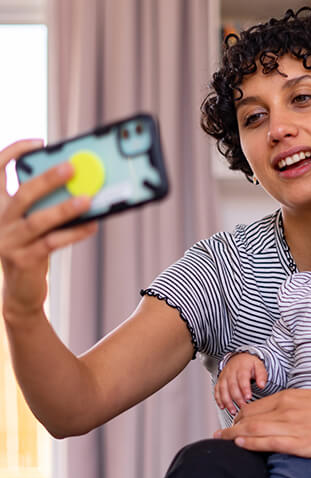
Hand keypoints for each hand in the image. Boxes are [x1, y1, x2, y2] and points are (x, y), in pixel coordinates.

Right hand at [0, 140, 96, 317]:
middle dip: (47, 178)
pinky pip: (53, 242)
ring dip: (65, 208)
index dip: (14, 152)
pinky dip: (75, 233)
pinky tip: (92, 226)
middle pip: (21, 194)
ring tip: (88, 199)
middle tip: (72, 168)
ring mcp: (9, 241)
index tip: (39, 142)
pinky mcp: (24, 259)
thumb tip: (80, 184)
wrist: (21, 291)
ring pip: (38, 220)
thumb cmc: (31, 249)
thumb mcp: (31, 224)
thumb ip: (44, 205)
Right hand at [214, 353, 266, 413]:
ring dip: (227, 401)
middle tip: (243, 406)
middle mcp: (231, 372)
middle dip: (237, 398)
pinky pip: (216, 390)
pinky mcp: (220, 381)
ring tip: (233, 411)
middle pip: (232, 386)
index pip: (242, 378)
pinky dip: (218, 399)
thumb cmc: (249, 364)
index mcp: (242, 367)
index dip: (244, 388)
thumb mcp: (258, 365)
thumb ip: (261, 375)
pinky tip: (222, 406)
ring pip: (223, 389)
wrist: (238, 358)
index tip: (248, 397)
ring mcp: (224, 377)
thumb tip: (262, 385)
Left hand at [214, 388, 310, 456]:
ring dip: (234, 435)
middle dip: (231, 426)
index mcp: (288, 396)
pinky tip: (239, 445)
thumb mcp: (309, 399)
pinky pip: (270, 442)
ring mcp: (293, 425)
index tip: (231, 424)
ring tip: (220, 442)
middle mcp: (286, 408)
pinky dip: (251, 443)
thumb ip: (291, 405)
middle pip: (249, 417)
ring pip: (254, 429)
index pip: (254, 407)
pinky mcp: (303, 442)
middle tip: (219, 435)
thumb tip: (276, 414)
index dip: (238, 417)